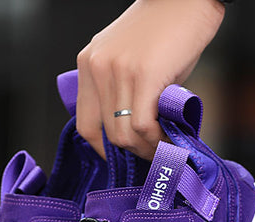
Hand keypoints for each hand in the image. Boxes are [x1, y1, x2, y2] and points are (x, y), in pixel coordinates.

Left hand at [76, 0, 224, 159]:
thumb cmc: (166, 31)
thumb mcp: (130, 61)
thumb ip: (122, 93)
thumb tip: (133, 134)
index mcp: (88, 64)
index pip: (85, 125)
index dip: (104, 149)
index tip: (125, 156)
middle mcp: (97, 68)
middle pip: (108, 134)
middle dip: (132, 152)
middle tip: (153, 155)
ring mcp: (118, 72)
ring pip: (125, 135)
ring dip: (146, 149)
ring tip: (164, 148)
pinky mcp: (143, 75)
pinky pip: (143, 125)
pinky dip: (157, 140)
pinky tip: (169, 138)